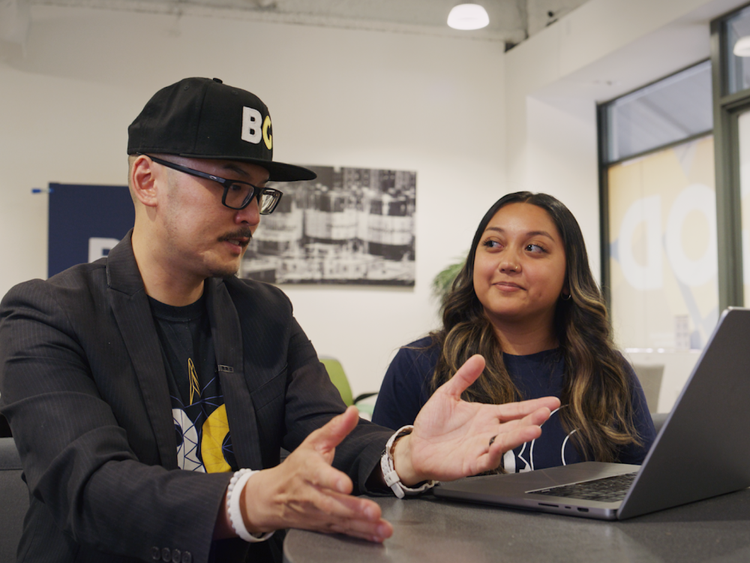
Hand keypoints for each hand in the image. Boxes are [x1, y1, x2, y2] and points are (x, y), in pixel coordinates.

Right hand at [238, 406, 392, 542]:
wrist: (271, 497)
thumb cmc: (296, 467)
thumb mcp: (313, 442)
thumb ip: (336, 428)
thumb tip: (353, 411)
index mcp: (307, 469)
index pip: (318, 474)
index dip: (331, 479)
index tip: (346, 484)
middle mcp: (310, 493)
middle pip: (331, 503)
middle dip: (353, 508)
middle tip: (373, 511)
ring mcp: (315, 512)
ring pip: (338, 520)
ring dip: (361, 525)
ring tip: (382, 527)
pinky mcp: (322, 525)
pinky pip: (342, 531)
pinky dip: (360, 535)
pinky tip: (376, 535)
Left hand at [392, 355, 559, 484]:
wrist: (416, 447)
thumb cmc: (432, 424)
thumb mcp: (447, 394)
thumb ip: (464, 377)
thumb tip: (479, 358)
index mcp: (486, 415)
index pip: (515, 409)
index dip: (533, 405)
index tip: (552, 401)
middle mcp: (488, 432)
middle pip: (515, 426)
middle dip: (532, 419)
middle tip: (547, 412)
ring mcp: (482, 448)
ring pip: (506, 443)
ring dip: (520, 437)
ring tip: (535, 429)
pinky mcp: (471, 463)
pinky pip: (487, 459)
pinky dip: (495, 454)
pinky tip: (501, 446)